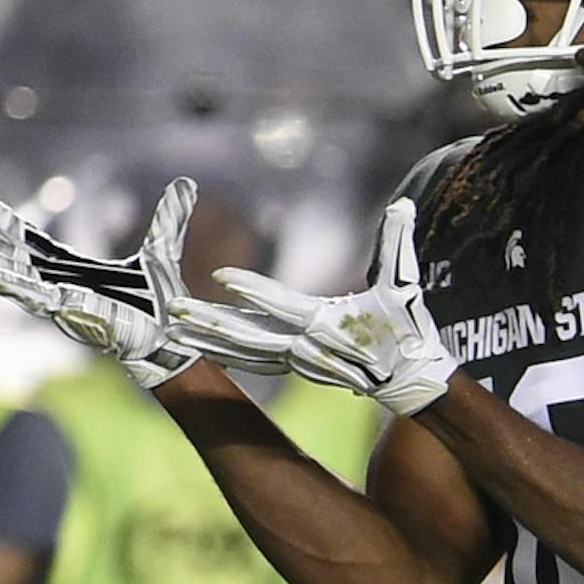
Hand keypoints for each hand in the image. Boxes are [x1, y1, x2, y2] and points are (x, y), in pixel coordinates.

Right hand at [0, 182, 199, 387]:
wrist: (169, 338)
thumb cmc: (162, 305)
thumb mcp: (161, 250)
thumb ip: (169, 219)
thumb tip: (186, 185)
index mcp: (71, 271)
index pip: (29, 244)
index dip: (5, 225)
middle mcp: (56, 286)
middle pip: (3, 257)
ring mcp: (55, 300)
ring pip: (4, 276)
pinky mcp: (62, 312)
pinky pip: (24, 294)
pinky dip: (1, 282)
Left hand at [171, 198, 457, 417]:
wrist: (410, 378)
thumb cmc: (408, 328)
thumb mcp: (404, 284)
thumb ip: (397, 243)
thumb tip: (403, 204)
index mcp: (326, 321)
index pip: (281, 303)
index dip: (251, 289)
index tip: (219, 276)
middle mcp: (306, 344)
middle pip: (249, 334)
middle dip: (209, 323)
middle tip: (173, 311)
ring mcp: (299, 360)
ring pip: (245, 352)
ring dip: (209, 342)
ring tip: (175, 331)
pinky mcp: (297, 366)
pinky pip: (255, 362)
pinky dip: (228, 356)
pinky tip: (203, 348)